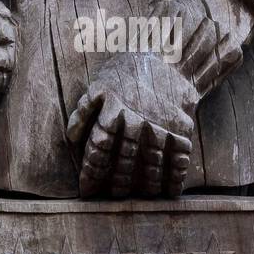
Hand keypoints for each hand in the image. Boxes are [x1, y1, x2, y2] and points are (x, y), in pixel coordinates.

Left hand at [67, 52, 197, 198]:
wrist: (169, 56)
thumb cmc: (127, 73)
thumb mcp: (99, 84)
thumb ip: (83, 111)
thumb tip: (71, 138)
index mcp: (113, 107)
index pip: (99, 146)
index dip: (91, 170)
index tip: (86, 189)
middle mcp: (137, 117)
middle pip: (124, 157)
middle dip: (117, 180)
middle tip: (113, 196)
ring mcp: (161, 122)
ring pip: (152, 160)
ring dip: (145, 183)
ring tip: (140, 197)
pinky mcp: (182, 125)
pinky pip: (180, 155)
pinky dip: (176, 175)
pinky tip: (170, 191)